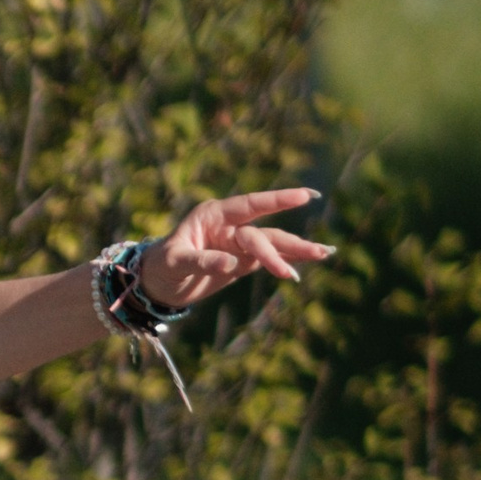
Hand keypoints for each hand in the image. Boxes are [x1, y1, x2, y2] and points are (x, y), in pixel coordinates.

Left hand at [137, 188, 332, 306]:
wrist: (156, 283)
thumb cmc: (161, 266)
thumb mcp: (175, 262)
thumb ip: (202, 261)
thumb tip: (232, 264)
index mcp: (213, 215)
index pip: (249, 205)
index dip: (277, 200)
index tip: (303, 196)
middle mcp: (229, 226)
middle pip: (263, 234)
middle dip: (287, 245)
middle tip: (315, 253)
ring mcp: (238, 244)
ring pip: (271, 245)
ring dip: (296, 251)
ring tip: (324, 254)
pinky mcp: (243, 262)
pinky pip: (269, 259)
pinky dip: (289, 260)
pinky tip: (310, 260)